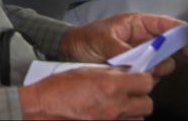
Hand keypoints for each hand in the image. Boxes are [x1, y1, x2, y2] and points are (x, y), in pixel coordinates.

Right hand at [19, 67, 154, 119]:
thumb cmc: (56, 90)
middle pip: (147, 104)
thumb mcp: (83, 72)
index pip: (146, 82)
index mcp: (110, 86)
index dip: (142, 80)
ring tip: (118, 108)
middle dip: (140, 98)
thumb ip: (107, 73)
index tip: (137, 79)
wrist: (41, 109)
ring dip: (132, 113)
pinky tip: (112, 117)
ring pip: (139, 119)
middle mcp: (116, 106)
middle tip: (129, 94)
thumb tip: (124, 73)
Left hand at [61, 12, 187, 77]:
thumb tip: (140, 61)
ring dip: (153, 70)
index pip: (168, 25)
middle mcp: (143, 40)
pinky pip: (150, 76)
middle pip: (169, 49)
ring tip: (133, 68)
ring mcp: (141, 55)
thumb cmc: (85, 39)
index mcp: (138, 24)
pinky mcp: (136, 69)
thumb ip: (123, 49)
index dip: (182, 34)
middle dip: (164, 58)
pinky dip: (145, 78)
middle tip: (151, 64)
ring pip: (161, 65)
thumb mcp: (103, 40)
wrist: (70, 53)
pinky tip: (131, 75)